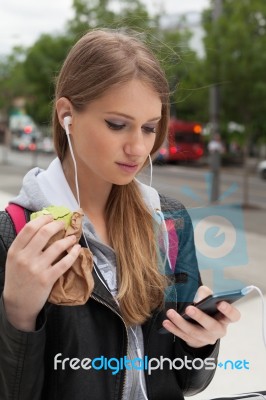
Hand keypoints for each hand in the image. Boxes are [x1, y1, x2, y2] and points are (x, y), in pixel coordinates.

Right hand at [3, 215, 80, 331]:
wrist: (18, 304)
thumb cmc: (17, 279)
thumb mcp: (14, 260)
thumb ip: (25, 245)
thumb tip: (42, 226)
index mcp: (15, 251)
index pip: (29, 228)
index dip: (43, 219)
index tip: (51, 217)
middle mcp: (25, 258)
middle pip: (44, 233)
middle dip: (57, 225)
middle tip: (63, 224)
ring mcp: (37, 268)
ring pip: (57, 246)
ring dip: (68, 239)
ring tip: (73, 237)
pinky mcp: (48, 279)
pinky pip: (64, 262)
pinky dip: (73, 253)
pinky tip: (77, 249)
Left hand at [162, 285, 240, 347]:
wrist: (203, 326)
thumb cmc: (208, 308)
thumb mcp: (209, 298)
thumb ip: (206, 293)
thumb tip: (199, 298)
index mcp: (226, 318)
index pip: (233, 316)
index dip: (229, 310)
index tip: (220, 303)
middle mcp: (219, 330)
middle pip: (211, 326)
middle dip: (200, 317)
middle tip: (189, 308)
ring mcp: (207, 338)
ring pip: (194, 332)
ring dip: (181, 322)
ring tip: (170, 313)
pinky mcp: (195, 342)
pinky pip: (183, 336)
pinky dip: (174, 329)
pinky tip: (166, 322)